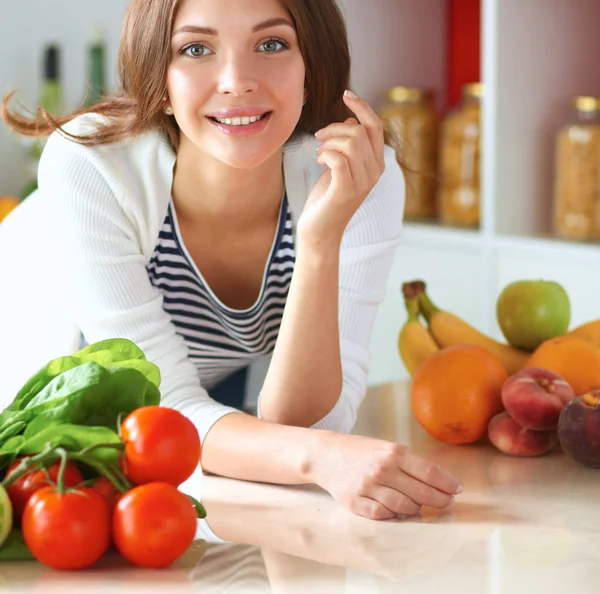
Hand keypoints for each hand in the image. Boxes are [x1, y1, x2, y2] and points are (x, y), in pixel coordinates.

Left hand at [296, 90, 385, 247]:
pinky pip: (339, 159)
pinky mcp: (346, 191)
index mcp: (376, 164)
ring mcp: (362, 183)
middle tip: (318, 138)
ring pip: (350, 142)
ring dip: (329, 142)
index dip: (362, 106)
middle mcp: (374, 173)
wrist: (319, 231)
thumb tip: (352, 120)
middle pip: (359, 131)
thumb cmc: (326, 198)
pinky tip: (319, 161)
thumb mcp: (339, 167)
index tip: (346, 94)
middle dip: (334, 128)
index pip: (375, 126)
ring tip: (319, 153)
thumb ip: (348, 146)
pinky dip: (325, 154)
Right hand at [311, 432, 462, 520]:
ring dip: (416, 508)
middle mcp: (382, 469)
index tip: (457, 489)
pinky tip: (396, 509)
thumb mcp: (386, 448)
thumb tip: (441, 482)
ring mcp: (368, 486)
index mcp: (393, 452)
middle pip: (422, 493)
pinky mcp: (356, 502)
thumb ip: (410, 463)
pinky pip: (384, 516)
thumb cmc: (360, 451)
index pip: (430, 472)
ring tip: (417, 504)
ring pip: (405, 507)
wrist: (325, 454)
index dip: (447, 483)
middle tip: (446, 502)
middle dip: (439, 500)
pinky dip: (394, 515)